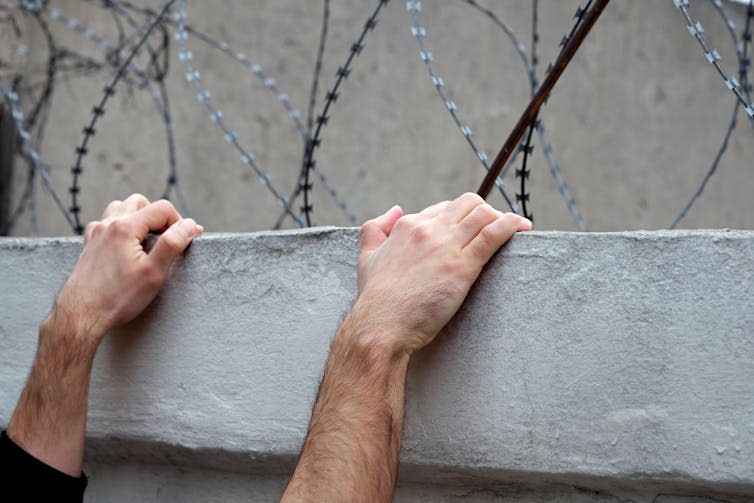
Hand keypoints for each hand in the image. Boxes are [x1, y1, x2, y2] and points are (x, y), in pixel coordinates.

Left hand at [52, 194, 202, 343]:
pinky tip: (127, 246)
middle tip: (168, 239)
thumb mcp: (153, 273)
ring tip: (148, 240)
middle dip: (159, 217)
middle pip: (140, 203)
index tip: (188, 239)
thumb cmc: (117, 297)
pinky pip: (107, 223)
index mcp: (125, 227)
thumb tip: (190, 225)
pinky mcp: (89, 245)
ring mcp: (96, 234)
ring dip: (138, 218)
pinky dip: (121, 227)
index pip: (162, 209)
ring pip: (121, 209)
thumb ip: (172, 244)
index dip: (180, 222)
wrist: (81, 315)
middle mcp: (108, 225)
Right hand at [355, 193, 530, 356]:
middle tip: (496, 228)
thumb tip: (395, 209)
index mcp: (408, 225)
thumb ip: (375, 229)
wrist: (381, 325)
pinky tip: (522, 228)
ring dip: (503, 217)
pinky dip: (512, 226)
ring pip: (483, 214)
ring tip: (516, 229)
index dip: (461, 217)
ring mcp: (446, 245)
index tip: (473, 229)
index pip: (444, 208)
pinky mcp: (462, 265)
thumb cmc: (375, 298)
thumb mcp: (367, 256)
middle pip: (468, 204)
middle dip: (485, 212)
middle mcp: (428, 229)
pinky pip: (493, 234)